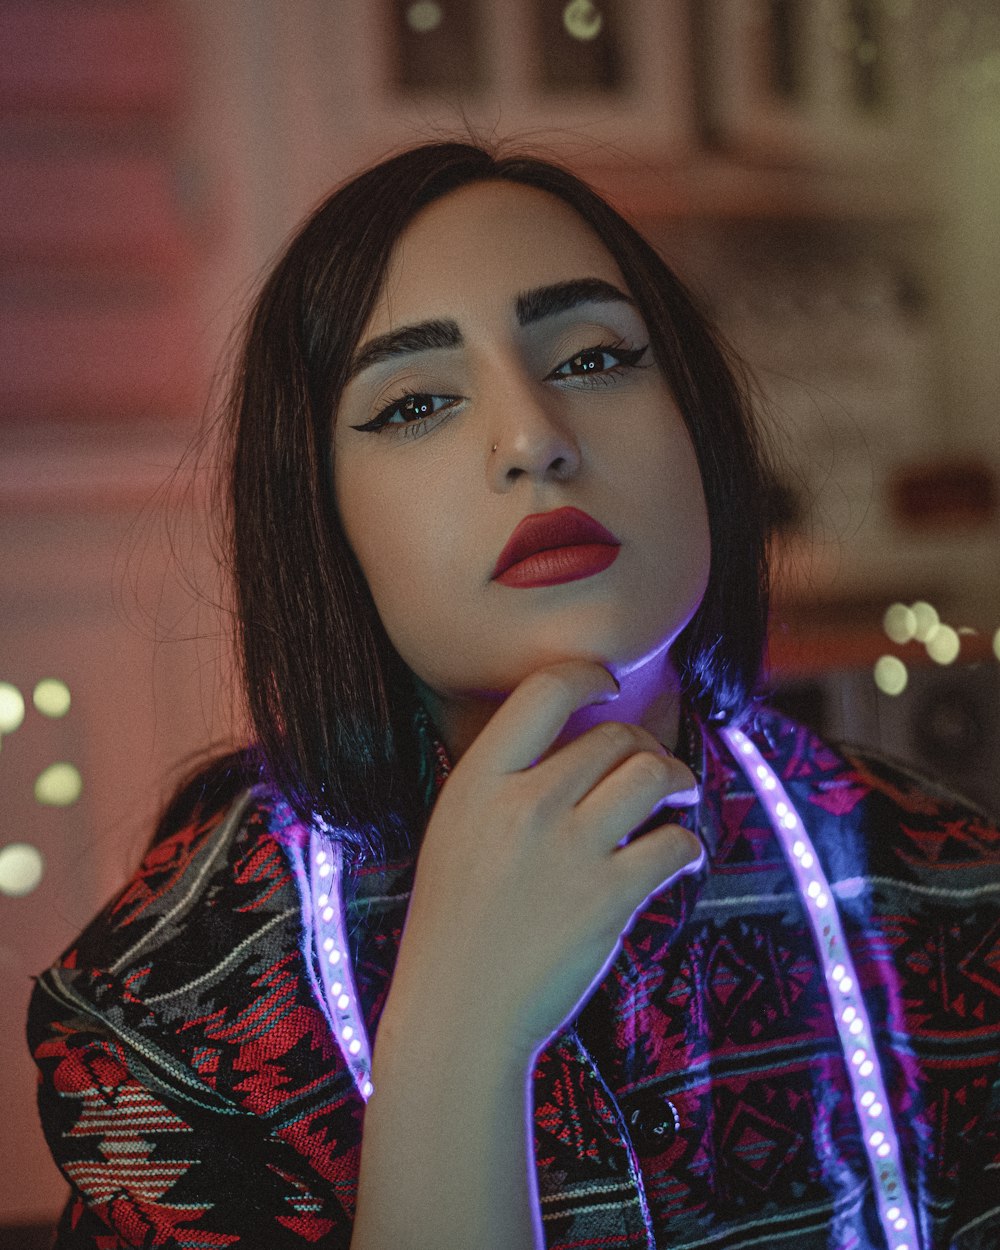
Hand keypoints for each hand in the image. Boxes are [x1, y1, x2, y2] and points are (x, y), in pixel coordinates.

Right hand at [384, 660, 702, 1063]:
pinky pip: (674, 844)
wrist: (460, 1013)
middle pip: (614, 737)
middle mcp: (525, 804)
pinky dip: (687, 844)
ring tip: (678, 793)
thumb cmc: (455, 923)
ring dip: (677, 778)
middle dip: (644, 745)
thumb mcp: (454, 831)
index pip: (544, 692)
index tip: (608, 685)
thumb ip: (502, 783)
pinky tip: (678, 854)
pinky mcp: (609, 898)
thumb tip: (570, 742)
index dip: (588, 675)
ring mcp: (569, 850)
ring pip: (652, 774)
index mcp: (478, 781)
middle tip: (652, 766)